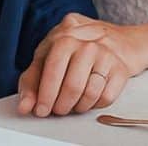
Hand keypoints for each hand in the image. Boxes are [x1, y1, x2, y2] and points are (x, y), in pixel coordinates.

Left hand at [17, 13, 147, 116]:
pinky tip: (90, 97)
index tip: (41, 109)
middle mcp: (89, 43)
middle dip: (61, 105)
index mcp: (66, 36)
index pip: (53, 70)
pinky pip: (106, 97)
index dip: (45, 94)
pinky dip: (95, 104)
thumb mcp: (49, 55)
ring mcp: (108, 55)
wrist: (119, 40)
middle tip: (58, 109)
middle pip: (72, 86)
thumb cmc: (78, 48)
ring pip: (90, 94)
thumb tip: (26, 106)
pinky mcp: (122, 68)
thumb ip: (33, 79)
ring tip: (73, 103)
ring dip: (78, 107)